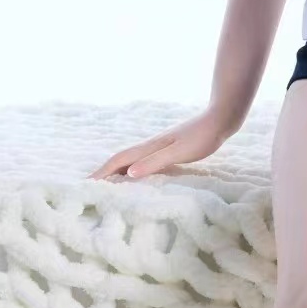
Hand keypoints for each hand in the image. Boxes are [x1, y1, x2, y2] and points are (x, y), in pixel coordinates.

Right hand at [89, 106, 239, 181]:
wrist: (219, 119)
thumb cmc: (201, 137)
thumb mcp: (178, 153)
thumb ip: (154, 162)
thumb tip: (129, 174)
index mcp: (149, 147)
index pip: (118, 161)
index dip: (102, 173)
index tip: (87, 184)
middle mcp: (150, 146)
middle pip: (120, 160)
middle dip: (104, 173)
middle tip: (91, 187)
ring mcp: (158, 146)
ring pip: (131, 160)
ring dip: (117, 172)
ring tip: (109, 185)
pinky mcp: (168, 149)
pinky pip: (143, 161)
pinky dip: (133, 170)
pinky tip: (138, 177)